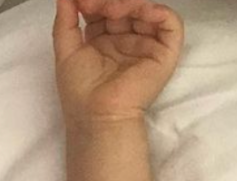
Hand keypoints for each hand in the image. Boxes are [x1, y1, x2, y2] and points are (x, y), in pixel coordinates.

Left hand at [53, 0, 182, 124]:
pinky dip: (159, 12)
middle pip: (125, 8)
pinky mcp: (164, 53)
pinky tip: (144, 12)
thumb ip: (65, 22)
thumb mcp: (66, 50)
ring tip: (113, 10)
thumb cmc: (80, 90)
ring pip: (146, 12)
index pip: (103, 11)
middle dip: (110, 1)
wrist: (96, 114)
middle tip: (94, 4)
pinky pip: (170, 25)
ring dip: (131, 4)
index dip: (94, 3)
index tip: (81, 1)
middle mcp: (125, 41)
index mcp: (103, 41)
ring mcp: (145, 46)